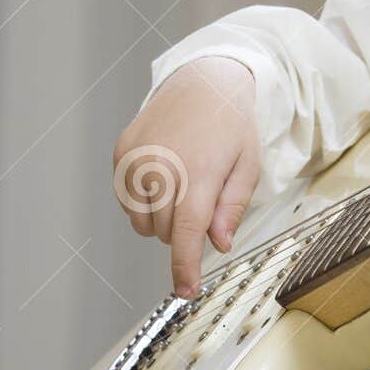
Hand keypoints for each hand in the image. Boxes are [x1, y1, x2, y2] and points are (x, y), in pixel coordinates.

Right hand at [113, 56, 262, 298]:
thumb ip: (232, 208)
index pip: (187, 233)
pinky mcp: (122, 153)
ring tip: (180, 189)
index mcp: (199, 172)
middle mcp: (162, 166)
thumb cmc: (230, 123)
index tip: (186, 290)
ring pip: (141, 222)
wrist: (202, 80)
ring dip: (160, 221)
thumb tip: (220, 244)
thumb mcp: (247, 165)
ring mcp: (137, 159)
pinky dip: (142, 201)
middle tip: (200, 205)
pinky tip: (161, 177)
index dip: (185, 267)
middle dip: (183, 233)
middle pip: (164, 233)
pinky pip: (125, 199)